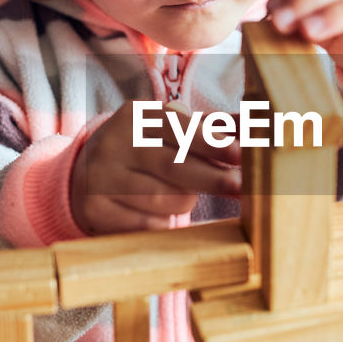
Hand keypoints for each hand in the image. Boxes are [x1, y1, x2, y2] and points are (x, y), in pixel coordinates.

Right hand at [71, 101, 241, 234]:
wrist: (86, 175)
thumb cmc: (145, 149)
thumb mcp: (169, 130)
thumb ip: (210, 127)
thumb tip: (256, 126)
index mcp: (134, 116)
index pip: (178, 127)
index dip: (212, 142)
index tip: (241, 155)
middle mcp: (114, 144)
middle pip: (174, 166)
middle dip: (215, 179)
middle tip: (244, 188)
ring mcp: (101, 178)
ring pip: (163, 199)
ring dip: (186, 202)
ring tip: (186, 196)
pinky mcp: (96, 210)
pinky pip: (146, 225)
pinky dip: (164, 223)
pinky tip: (163, 215)